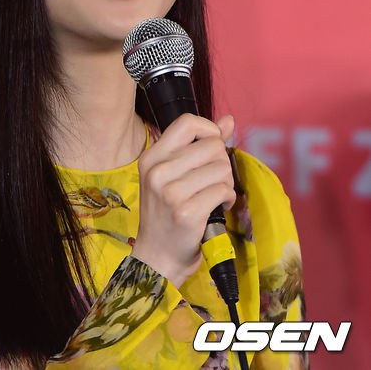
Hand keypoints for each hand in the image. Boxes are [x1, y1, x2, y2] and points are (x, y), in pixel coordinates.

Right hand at [130, 113, 235, 288]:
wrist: (157, 257)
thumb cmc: (166, 214)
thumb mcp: (173, 175)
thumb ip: (200, 145)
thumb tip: (229, 121)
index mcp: (151, 157)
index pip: (187, 123)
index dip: (209, 130)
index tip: (213, 147)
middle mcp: (157, 172)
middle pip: (211, 146)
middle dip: (222, 162)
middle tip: (213, 180)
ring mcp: (170, 192)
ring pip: (221, 168)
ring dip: (226, 183)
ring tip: (214, 195)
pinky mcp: (187, 212)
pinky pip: (223, 190)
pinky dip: (228, 198)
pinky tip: (218, 206)